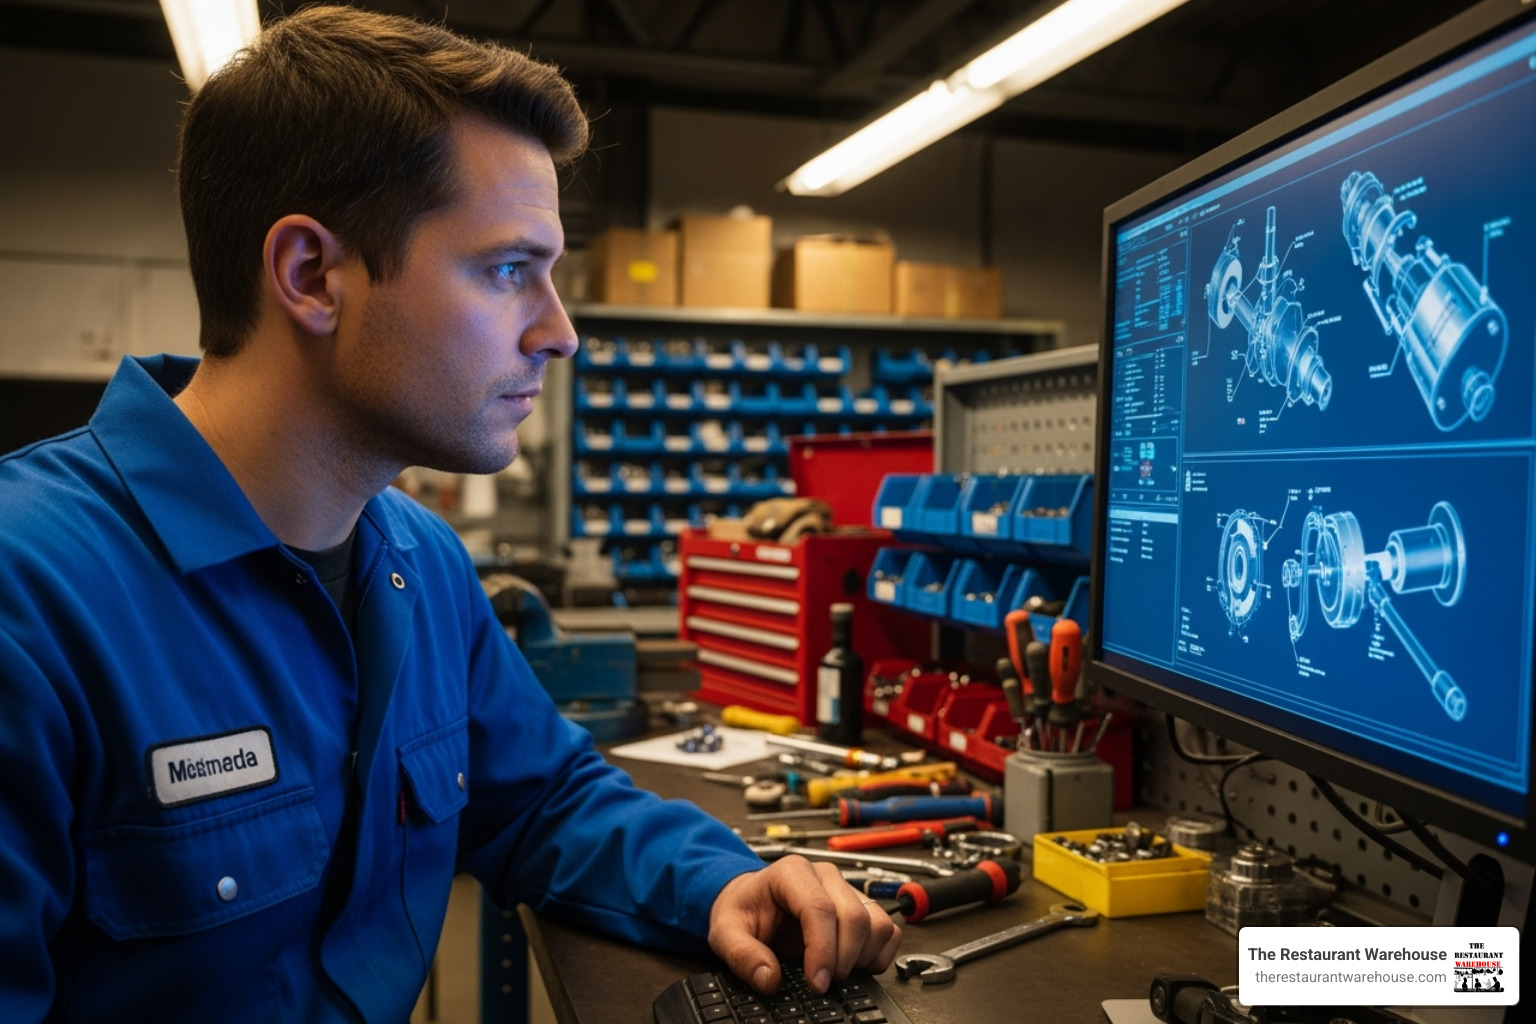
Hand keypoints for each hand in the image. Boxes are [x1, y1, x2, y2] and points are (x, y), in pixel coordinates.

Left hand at [707, 855, 901, 994]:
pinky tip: (857, 964)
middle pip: (855, 917)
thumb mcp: (725, 931)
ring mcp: (846, 888)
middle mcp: (824, 876)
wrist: (750, 900)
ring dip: (864, 956)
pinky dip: (880, 952)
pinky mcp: (860, 905)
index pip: (820, 909)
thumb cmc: (742, 910)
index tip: (816, 982)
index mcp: (791, 873)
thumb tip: (769, 978)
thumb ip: (742, 955)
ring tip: (837, 972)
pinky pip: (888, 929)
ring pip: (877, 922)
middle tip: (822, 983)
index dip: (823, 950)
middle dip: (843, 959)